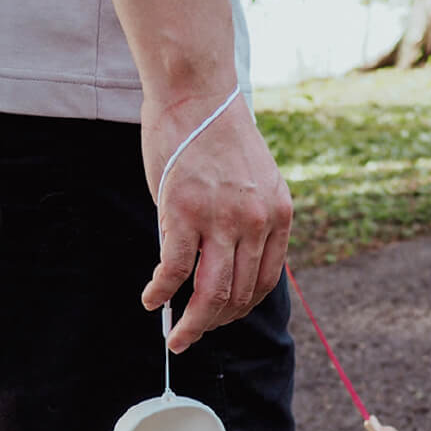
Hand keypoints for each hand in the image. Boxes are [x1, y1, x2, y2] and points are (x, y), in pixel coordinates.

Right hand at [140, 91, 292, 353]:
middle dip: (213, 323)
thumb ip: (249, 224)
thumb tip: (226, 270)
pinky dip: (161, 292)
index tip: (221, 319)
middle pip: (237, 295)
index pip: (264, 283)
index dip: (239, 309)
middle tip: (192, 335)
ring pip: (210, 293)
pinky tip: (151, 300)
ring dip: (191, 324)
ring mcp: (221, 218)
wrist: (197, 93)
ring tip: (176, 337)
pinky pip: (175, 270)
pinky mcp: (184, 212)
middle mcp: (255, 222)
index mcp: (278, 216)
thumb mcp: (254, 183)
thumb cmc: (218, 138)